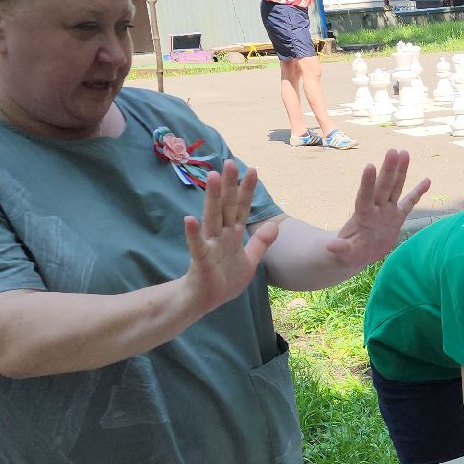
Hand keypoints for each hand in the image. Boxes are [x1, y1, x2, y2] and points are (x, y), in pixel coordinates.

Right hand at [181, 161, 279, 313]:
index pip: (241, 207)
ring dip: (212, 198)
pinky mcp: (201, 260)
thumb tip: (274, 226)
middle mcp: (221, 235)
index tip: (252, 169)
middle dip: (229, 185)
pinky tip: (189, 219)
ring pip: (212, 218)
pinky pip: (197, 245)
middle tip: (230, 162)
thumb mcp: (250, 261)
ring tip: (212, 177)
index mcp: (233, 235)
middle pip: (226, 206)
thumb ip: (260, 243)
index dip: (246, 190)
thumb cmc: (224, 279)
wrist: (205, 301)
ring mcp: (210, 246)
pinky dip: (193, 233)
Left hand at [325, 148, 428, 273]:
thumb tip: (330, 247)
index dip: (367, 183)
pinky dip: (418, 192)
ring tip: (405, 154)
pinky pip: (409, 203)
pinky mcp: (397, 217)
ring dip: (400, 172)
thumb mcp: (344, 254)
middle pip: (383, 187)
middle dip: (388, 170)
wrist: (359, 253)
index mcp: (362, 216)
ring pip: (395, 188)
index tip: (370, 166)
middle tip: (393, 151)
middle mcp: (376, 209)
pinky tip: (427, 180)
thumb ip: (340, 249)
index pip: (365, 197)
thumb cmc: (348, 253)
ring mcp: (387, 211)